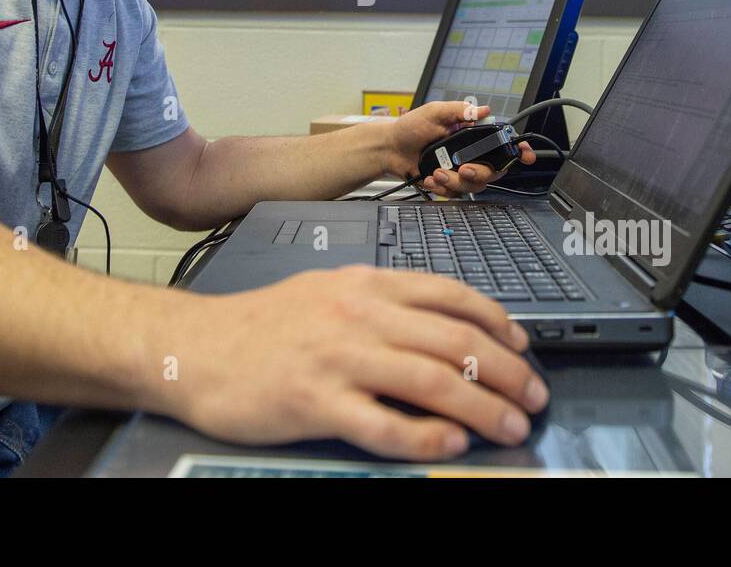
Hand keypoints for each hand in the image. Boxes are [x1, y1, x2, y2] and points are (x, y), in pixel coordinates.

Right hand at [164, 266, 548, 459]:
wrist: (197, 346)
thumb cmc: (263, 324)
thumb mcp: (328, 293)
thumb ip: (383, 305)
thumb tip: (444, 328)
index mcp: (365, 285)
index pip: (450, 296)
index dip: (497, 323)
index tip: (524, 347)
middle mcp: (358, 316)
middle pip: (454, 343)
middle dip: (506, 373)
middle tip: (533, 398)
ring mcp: (338, 359)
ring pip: (431, 382)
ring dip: (483, 408)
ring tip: (510, 427)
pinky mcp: (315, 403)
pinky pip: (382, 425)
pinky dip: (424, 438)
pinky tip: (450, 445)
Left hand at [382, 101, 537, 196]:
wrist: (389, 148)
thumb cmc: (410, 128)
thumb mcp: (434, 112)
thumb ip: (459, 110)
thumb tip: (483, 110)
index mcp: (472, 135)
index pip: (501, 143)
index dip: (518, 150)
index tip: (526, 156)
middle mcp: (470, 154)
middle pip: (493, 171)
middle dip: (479, 173)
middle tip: (463, 169)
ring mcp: (460, 170)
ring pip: (475, 185)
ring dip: (456, 182)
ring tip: (437, 173)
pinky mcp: (449, 184)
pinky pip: (456, 194)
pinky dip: (443, 189)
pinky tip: (430, 180)